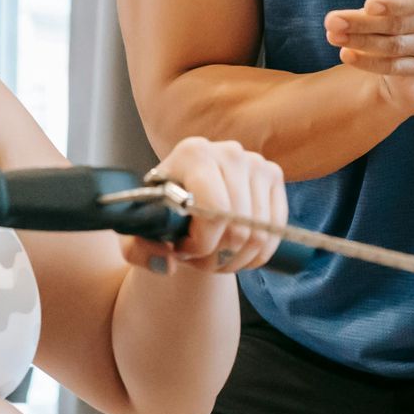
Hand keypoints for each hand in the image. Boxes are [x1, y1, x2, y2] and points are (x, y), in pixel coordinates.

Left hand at [123, 136, 286, 277]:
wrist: (185, 193)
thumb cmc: (161, 210)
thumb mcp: (139, 228)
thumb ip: (138, 249)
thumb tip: (168, 262)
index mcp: (192, 153)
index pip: (213, 210)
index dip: (201, 244)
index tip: (182, 250)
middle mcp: (229, 151)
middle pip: (237, 227)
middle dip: (217, 257)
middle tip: (198, 260)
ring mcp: (256, 162)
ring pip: (259, 234)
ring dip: (236, 259)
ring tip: (213, 257)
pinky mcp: (274, 176)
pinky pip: (275, 230)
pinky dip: (258, 254)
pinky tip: (237, 254)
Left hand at [326, 0, 413, 86]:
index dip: (396, 2)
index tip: (370, 2)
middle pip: (400, 26)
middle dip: (363, 24)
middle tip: (330, 20)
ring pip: (396, 49)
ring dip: (361, 44)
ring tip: (332, 34)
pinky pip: (399, 68)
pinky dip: (373, 65)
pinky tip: (347, 54)